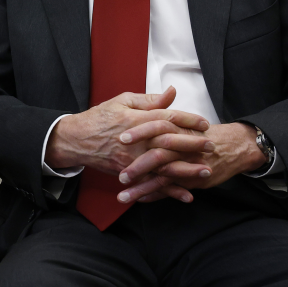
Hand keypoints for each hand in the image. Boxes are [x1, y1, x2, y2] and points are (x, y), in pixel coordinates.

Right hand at [46, 87, 212, 175]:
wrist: (76, 140)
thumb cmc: (99, 118)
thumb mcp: (121, 102)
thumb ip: (148, 99)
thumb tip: (171, 92)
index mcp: (135, 119)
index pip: (167, 118)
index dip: (187, 120)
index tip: (203, 123)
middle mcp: (136, 140)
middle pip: (170, 142)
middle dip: (193, 144)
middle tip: (211, 145)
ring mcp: (132, 159)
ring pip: (165, 166)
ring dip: (187, 170)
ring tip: (206, 170)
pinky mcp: (129, 172)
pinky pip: (153, 183)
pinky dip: (170, 190)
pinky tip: (186, 193)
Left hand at [118, 122, 267, 203]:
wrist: (232, 146)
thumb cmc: (200, 132)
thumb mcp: (180, 117)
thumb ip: (160, 108)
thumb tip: (146, 98)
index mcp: (177, 128)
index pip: (157, 126)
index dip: (139, 132)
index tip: (121, 139)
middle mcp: (182, 147)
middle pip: (159, 156)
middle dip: (138, 167)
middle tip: (120, 176)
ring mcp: (187, 166)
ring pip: (163, 178)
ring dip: (143, 188)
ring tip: (124, 196)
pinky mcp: (191, 180)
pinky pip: (171, 188)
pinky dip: (156, 194)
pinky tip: (140, 199)